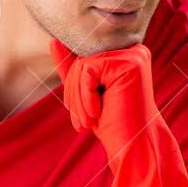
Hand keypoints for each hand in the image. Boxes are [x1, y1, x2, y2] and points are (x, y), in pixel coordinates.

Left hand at [51, 40, 187, 186]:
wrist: (134, 146)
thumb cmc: (111, 122)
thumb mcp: (85, 92)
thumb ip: (72, 67)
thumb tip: (54, 40)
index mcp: (124, 53)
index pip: (83, 55)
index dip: (74, 83)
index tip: (80, 111)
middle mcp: (133, 49)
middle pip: (82, 57)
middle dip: (73, 90)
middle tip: (82, 120)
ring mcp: (133, 54)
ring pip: (83, 64)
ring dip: (78, 97)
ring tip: (89, 120)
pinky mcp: (129, 63)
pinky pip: (89, 70)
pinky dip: (85, 95)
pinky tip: (98, 112)